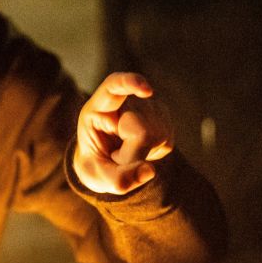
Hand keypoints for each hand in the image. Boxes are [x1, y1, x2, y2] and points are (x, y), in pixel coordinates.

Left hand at [73, 72, 173, 194]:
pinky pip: (165, 144)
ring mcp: (148, 110)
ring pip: (156, 138)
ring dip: (140, 156)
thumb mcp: (96, 176)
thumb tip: (150, 171)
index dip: (130, 83)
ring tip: (125, 152)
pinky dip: (152, 155)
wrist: (107, 165)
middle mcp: (125, 104)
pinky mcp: (164, 123)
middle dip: (132, 155)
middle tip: (115, 158)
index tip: (147, 90)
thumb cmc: (97, 165)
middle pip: (141, 131)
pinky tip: (140, 152)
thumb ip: (117, 179)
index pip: (114, 86)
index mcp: (99, 108)